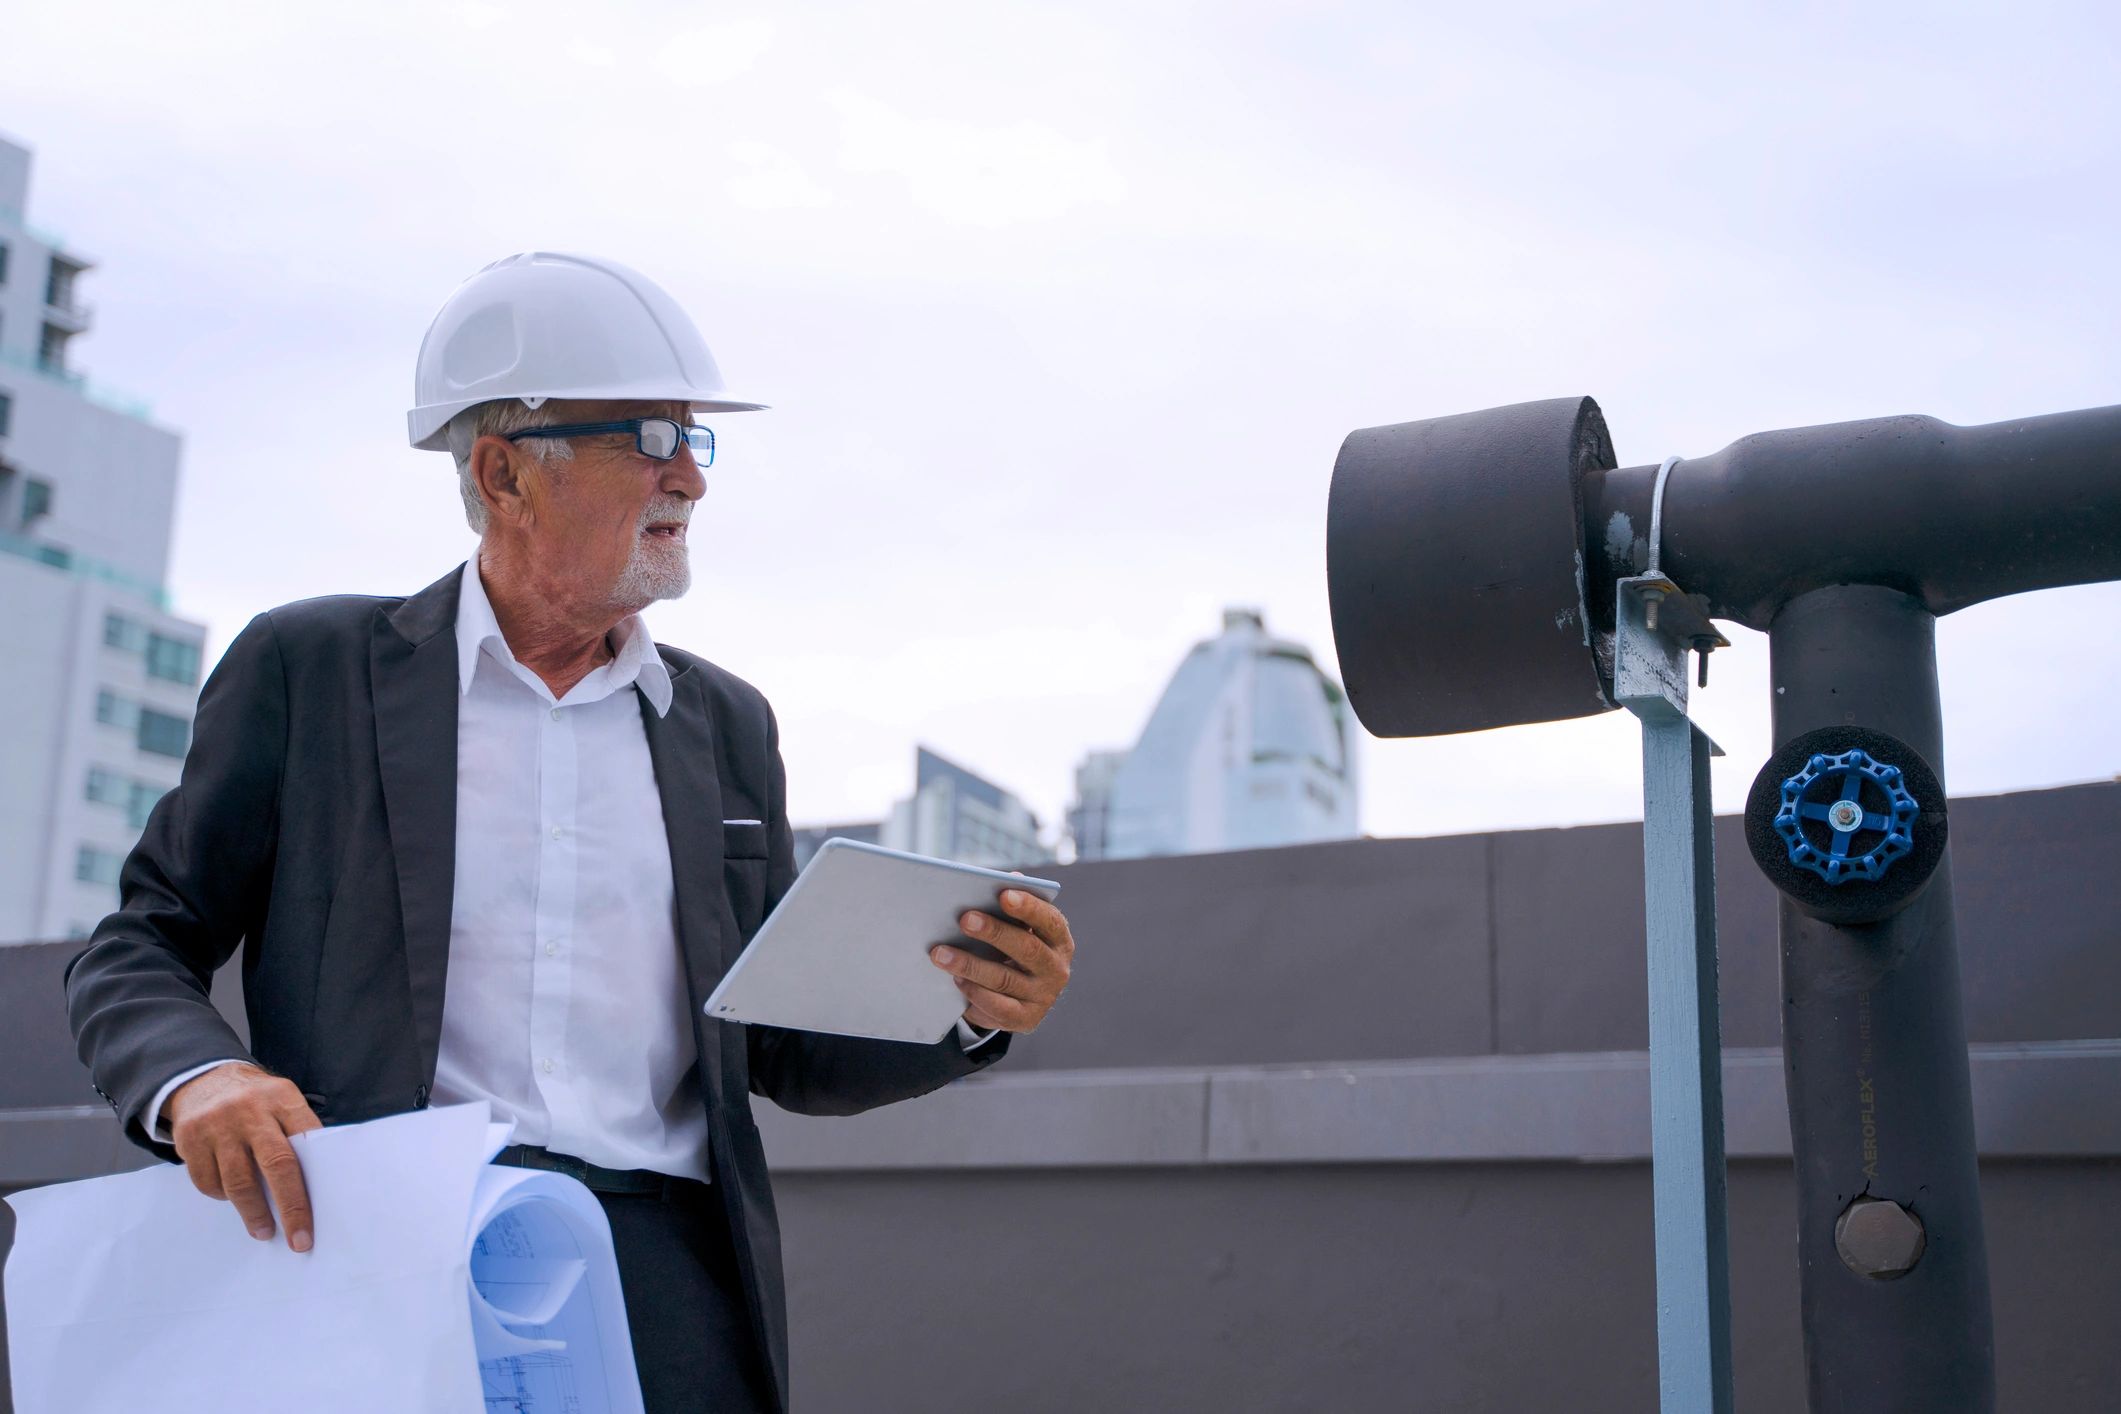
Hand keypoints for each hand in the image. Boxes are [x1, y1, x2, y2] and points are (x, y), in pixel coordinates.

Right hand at [166, 1063, 322, 1251]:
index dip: (315, 1178)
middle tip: (299, 1239)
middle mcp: (250, 1111)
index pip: (306, 1141)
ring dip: (253, 1213)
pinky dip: (222, 1196)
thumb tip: (317, 1182)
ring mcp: (218, 1125)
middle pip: (277, 1165)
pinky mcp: (190, 1139)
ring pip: (238, 1181)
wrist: (203, 1078)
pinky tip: (233, 1198)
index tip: (322, 1213)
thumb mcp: (282, 1101)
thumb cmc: (255, 1101)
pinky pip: (208, 1182)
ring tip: (264, 1230)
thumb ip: (296, 1132)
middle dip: (291, 1207)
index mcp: (282, 1099)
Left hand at [928, 888, 1074, 1033]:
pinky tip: (955, 980)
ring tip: (940, 953)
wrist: (1021, 998)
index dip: (1029, 907)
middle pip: (1027, 948)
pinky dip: (974, 992)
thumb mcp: (1018, 929)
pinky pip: (998, 1006)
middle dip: (994, 932)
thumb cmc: (1014, 951)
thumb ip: (1012, 905)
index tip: (1003, 894)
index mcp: (1059, 939)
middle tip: (964, 919)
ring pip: (1005, 978)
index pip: (1050, 920)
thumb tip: (1009, 877)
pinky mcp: (1025, 1019)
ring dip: (970, 964)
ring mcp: (1043, 996)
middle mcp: (1057, 968)